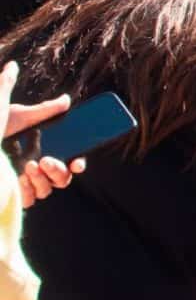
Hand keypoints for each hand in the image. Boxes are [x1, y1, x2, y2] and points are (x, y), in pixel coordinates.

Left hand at [0, 62, 85, 207]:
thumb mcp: (19, 116)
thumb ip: (44, 110)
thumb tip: (65, 99)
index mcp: (44, 151)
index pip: (70, 163)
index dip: (78, 164)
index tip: (76, 162)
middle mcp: (38, 168)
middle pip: (62, 180)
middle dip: (58, 171)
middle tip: (45, 160)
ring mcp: (25, 182)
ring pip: (46, 190)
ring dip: (41, 180)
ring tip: (28, 166)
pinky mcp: (13, 194)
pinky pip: (28, 200)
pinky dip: (27, 191)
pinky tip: (18, 179)